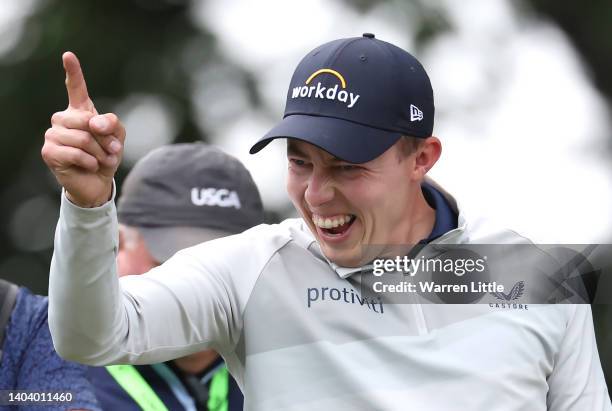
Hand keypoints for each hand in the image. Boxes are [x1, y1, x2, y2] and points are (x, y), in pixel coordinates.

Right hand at [41, 52, 125, 206]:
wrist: (98, 182)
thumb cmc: (106, 156)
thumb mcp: (117, 137)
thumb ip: (112, 124)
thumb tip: (94, 122)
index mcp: (80, 111)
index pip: (75, 88)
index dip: (73, 71)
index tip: (69, 55)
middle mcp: (63, 119)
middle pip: (87, 120)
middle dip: (105, 138)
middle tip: (111, 150)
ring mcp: (53, 134)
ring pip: (82, 138)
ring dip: (99, 152)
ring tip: (101, 159)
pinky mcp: (49, 152)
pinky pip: (76, 153)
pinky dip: (90, 161)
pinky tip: (91, 166)